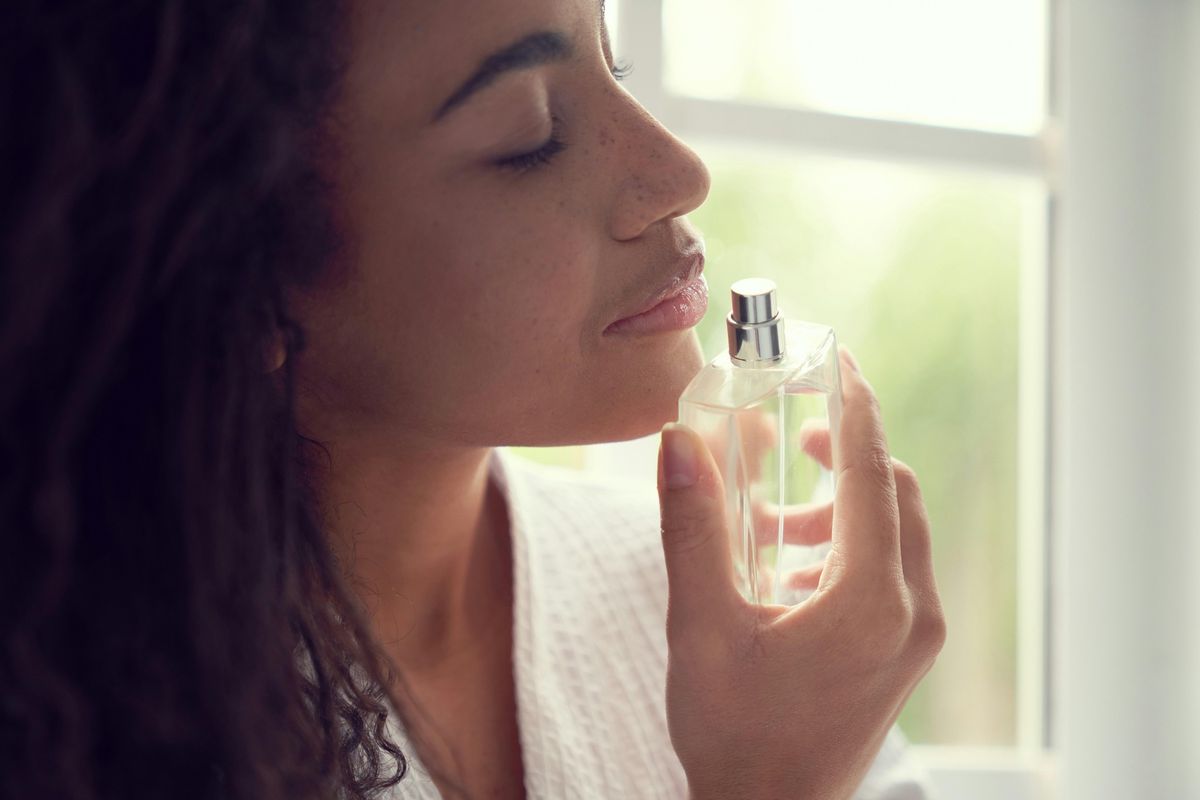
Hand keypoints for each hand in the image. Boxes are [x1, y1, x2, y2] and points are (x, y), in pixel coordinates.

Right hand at [657, 346, 945, 799]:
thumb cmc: (734, 735)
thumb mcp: (701, 626)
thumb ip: (691, 527)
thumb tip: (680, 440)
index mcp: (870, 599)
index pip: (870, 471)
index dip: (853, 405)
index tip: (836, 357)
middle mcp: (911, 612)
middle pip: (894, 491)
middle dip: (842, 453)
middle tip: (789, 436)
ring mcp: (916, 636)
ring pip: (894, 531)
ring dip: (837, 507)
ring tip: (769, 529)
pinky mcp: (905, 653)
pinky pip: (891, 569)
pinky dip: (846, 546)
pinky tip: (786, 575)